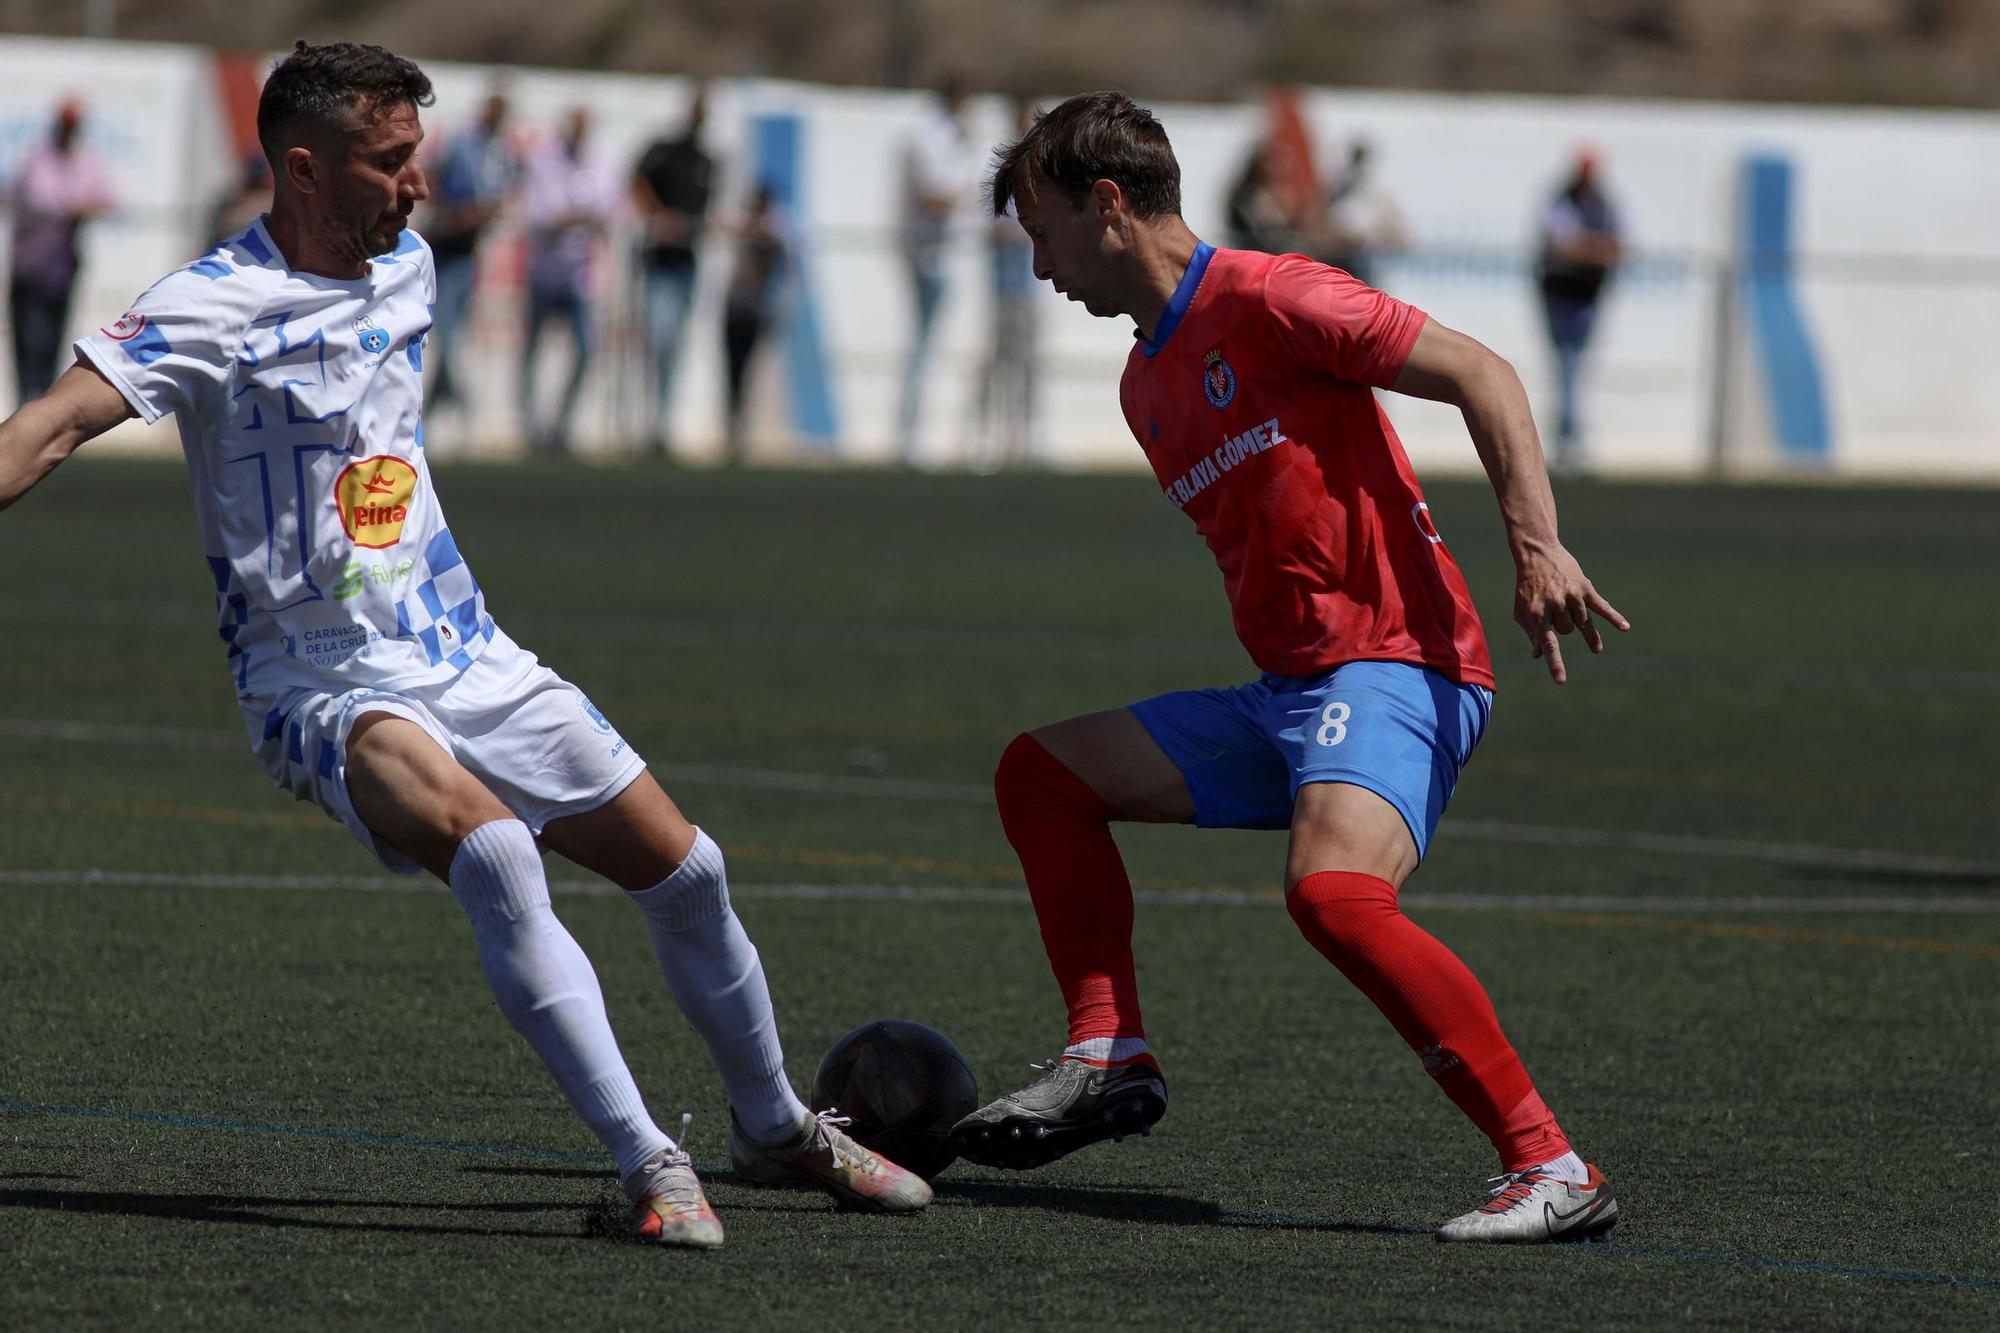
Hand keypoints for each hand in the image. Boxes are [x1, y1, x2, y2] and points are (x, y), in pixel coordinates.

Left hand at [1512, 540, 1628, 683]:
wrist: (1537, 554)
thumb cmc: (1527, 586)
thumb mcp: (1521, 610)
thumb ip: (1531, 632)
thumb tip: (1537, 656)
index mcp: (1537, 614)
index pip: (1548, 644)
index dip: (1555, 662)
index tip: (1561, 680)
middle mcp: (1555, 606)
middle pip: (1567, 631)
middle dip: (1564, 627)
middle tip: (1556, 613)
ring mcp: (1571, 596)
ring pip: (1582, 623)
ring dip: (1583, 629)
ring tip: (1592, 643)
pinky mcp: (1584, 588)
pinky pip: (1601, 606)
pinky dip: (1613, 617)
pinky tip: (1624, 627)